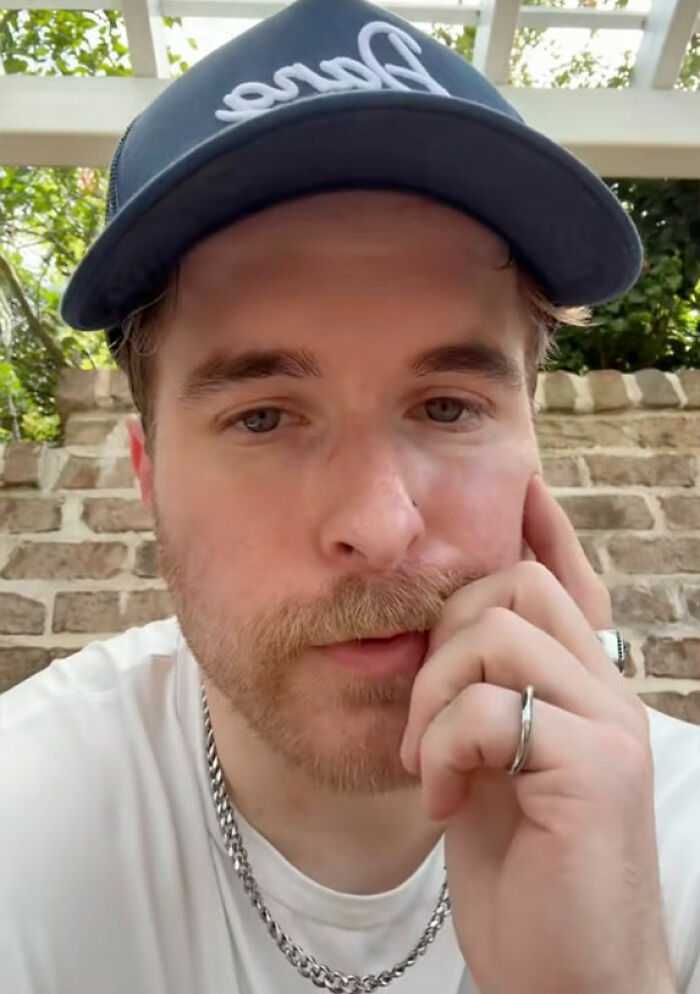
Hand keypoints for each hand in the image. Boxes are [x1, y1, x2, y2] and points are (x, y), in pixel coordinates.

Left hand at [399, 475, 674, 993]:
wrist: (563, 974)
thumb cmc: (522, 869)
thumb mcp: (493, 766)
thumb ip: (485, 699)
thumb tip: (445, 637)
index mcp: (582, 686)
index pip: (564, 577)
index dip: (536, 526)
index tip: (514, 482)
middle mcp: (607, 692)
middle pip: (517, 584)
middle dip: (444, 632)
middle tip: (423, 714)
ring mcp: (608, 727)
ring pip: (499, 631)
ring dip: (435, 693)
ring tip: (429, 760)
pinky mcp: (595, 769)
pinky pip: (489, 709)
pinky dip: (444, 750)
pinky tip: (447, 801)